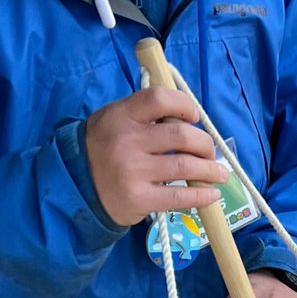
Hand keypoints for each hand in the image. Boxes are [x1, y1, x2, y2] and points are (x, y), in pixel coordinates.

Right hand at [84, 87, 228, 226]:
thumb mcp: (114, 120)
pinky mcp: (139, 198)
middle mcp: (127, 140)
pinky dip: (201, 195)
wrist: (76, 187)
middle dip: (204, 144)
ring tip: (219, 173)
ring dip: (210, 170)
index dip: (184, 105)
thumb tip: (187, 119)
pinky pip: (179, 197)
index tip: (194, 116)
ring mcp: (133, 171)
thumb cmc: (103, 149)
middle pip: (180, 135)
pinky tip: (211, 194)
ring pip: (184, 166)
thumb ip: (144, 116)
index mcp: (121, 115)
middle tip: (210, 153)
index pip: (159, 99)